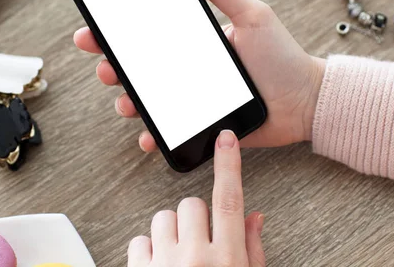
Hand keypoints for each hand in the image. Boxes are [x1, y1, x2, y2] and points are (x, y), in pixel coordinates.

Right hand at [74, 0, 324, 151]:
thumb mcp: (252, 15)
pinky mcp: (202, 126)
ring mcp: (193, 99)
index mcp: (195, 42)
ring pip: (149, 101)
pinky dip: (155, 136)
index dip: (118, 32)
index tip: (95, 27)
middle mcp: (188, 70)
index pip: (149, 35)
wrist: (306, 102)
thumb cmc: (282, 56)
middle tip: (105, 65)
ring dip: (130, 102)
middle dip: (114, 66)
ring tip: (127, 102)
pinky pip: (171, 132)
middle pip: (140, 68)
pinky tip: (148, 137)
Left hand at [128, 130, 264, 266]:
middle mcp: (196, 259)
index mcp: (227, 259)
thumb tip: (254, 216)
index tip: (226, 138)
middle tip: (198, 244)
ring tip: (177, 258)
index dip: (228, 165)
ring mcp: (164, 265)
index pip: (229, 200)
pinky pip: (139, 240)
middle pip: (191, 204)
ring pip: (163, 218)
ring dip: (171, 233)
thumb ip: (251, 249)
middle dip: (194, 219)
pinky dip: (148, 252)